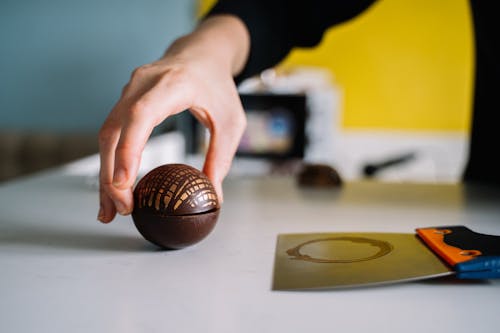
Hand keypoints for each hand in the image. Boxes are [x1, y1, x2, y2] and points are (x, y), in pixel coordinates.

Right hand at [97, 49, 245, 222]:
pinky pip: (111, 132)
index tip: (124, 184)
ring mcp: (129, 90)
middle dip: (112, 174)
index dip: (129, 150)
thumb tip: (213, 198)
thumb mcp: (231, 122)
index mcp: (172, 84)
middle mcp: (142, 84)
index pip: (141, 116)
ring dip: (105, 173)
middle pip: (115, 131)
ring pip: (106, 135)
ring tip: (109, 210)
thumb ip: (221, 158)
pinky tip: (113, 187)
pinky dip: (109, 161)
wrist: (202, 54)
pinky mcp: (125, 100)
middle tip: (121, 210)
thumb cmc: (218, 86)